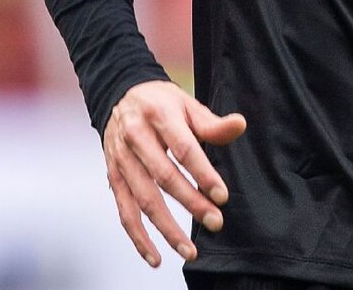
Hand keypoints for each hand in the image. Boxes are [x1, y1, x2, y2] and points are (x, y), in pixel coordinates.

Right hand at [102, 80, 246, 267]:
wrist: (119, 95)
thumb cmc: (161, 103)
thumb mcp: (187, 104)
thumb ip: (212, 122)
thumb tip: (240, 125)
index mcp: (159, 116)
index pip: (184, 149)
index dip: (203, 174)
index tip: (222, 196)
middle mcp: (136, 138)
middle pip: (165, 177)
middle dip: (191, 203)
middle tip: (215, 222)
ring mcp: (121, 161)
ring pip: (144, 200)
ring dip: (166, 229)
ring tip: (190, 250)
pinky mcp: (113, 178)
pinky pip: (125, 213)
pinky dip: (138, 238)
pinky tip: (156, 257)